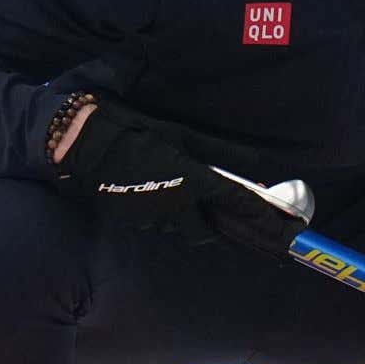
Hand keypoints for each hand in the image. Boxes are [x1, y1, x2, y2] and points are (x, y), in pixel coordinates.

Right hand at [57, 104, 302, 256]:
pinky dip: (168, 217)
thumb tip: (254, 161)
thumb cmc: (133, 130)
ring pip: (181, 230)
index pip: (236, 205)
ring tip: (190, 202)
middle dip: (218, 228)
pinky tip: (161, 196)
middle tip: (226, 217)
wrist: (81, 142)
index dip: (262, 219)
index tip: (283, 230)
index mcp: (191, 182)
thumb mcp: (180, 134)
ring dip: (192, 222)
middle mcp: (174, 207)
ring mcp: (150, 217)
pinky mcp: (130, 219)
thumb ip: (220, 152)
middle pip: (206, 233)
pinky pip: (158, 224)